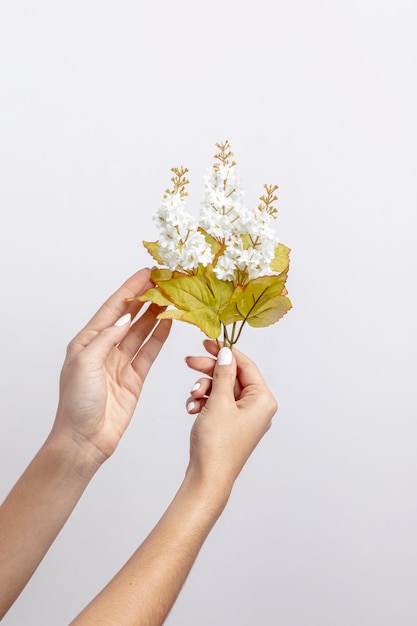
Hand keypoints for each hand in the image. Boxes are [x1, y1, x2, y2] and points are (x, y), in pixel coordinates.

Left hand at [51, 269, 170, 464]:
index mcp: (87, 342)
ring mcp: (120, 363)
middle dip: (146, 299)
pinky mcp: (134, 378)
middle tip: (164, 283)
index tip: (145, 273)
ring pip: (142, 333)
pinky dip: (159, 338)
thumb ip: (106, 339)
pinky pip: (149, 352)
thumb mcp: (84, 363)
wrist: (85, 439)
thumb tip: (125, 320)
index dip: (129, 290)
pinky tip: (168, 324)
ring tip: (171, 299)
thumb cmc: (77, 403)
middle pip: (129, 317)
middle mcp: (104, 349)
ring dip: (155, 315)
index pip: (112, 308)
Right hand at [184, 341, 276, 494]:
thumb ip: (222, 374)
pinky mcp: (231, 425)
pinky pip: (218, 404)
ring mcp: (245, 417)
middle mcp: (258, 408)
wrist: (207, 479)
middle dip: (210, 371)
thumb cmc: (217, 445)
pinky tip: (192, 408)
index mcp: (263, 400)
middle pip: (232, 376)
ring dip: (204, 388)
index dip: (225, 351)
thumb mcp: (219, 402)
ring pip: (223, 389)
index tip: (207, 342)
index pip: (245, 365)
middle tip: (190, 362)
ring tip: (192, 397)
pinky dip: (204, 402)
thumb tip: (226, 353)